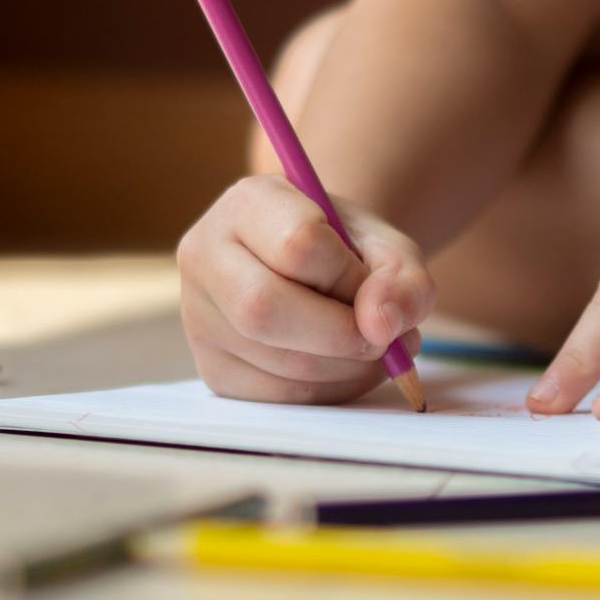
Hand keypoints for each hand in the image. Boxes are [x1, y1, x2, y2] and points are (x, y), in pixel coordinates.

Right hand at [178, 174, 434, 403]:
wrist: (316, 271)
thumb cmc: (350, 252)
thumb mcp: (388, 246)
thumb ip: (401, 278)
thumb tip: (380, 327)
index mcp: (247, 203)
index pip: (298, 244)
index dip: (350, 277)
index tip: (371, 284)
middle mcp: (205, 255)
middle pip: (263, 309)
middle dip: (342, 335)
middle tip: (385, 339)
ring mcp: (199, 317)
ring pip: (274, 361)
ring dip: (347, 369)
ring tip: (376, 350)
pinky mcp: (213, 369)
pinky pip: (277, 396)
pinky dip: (329, 391)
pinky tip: (347, 368)